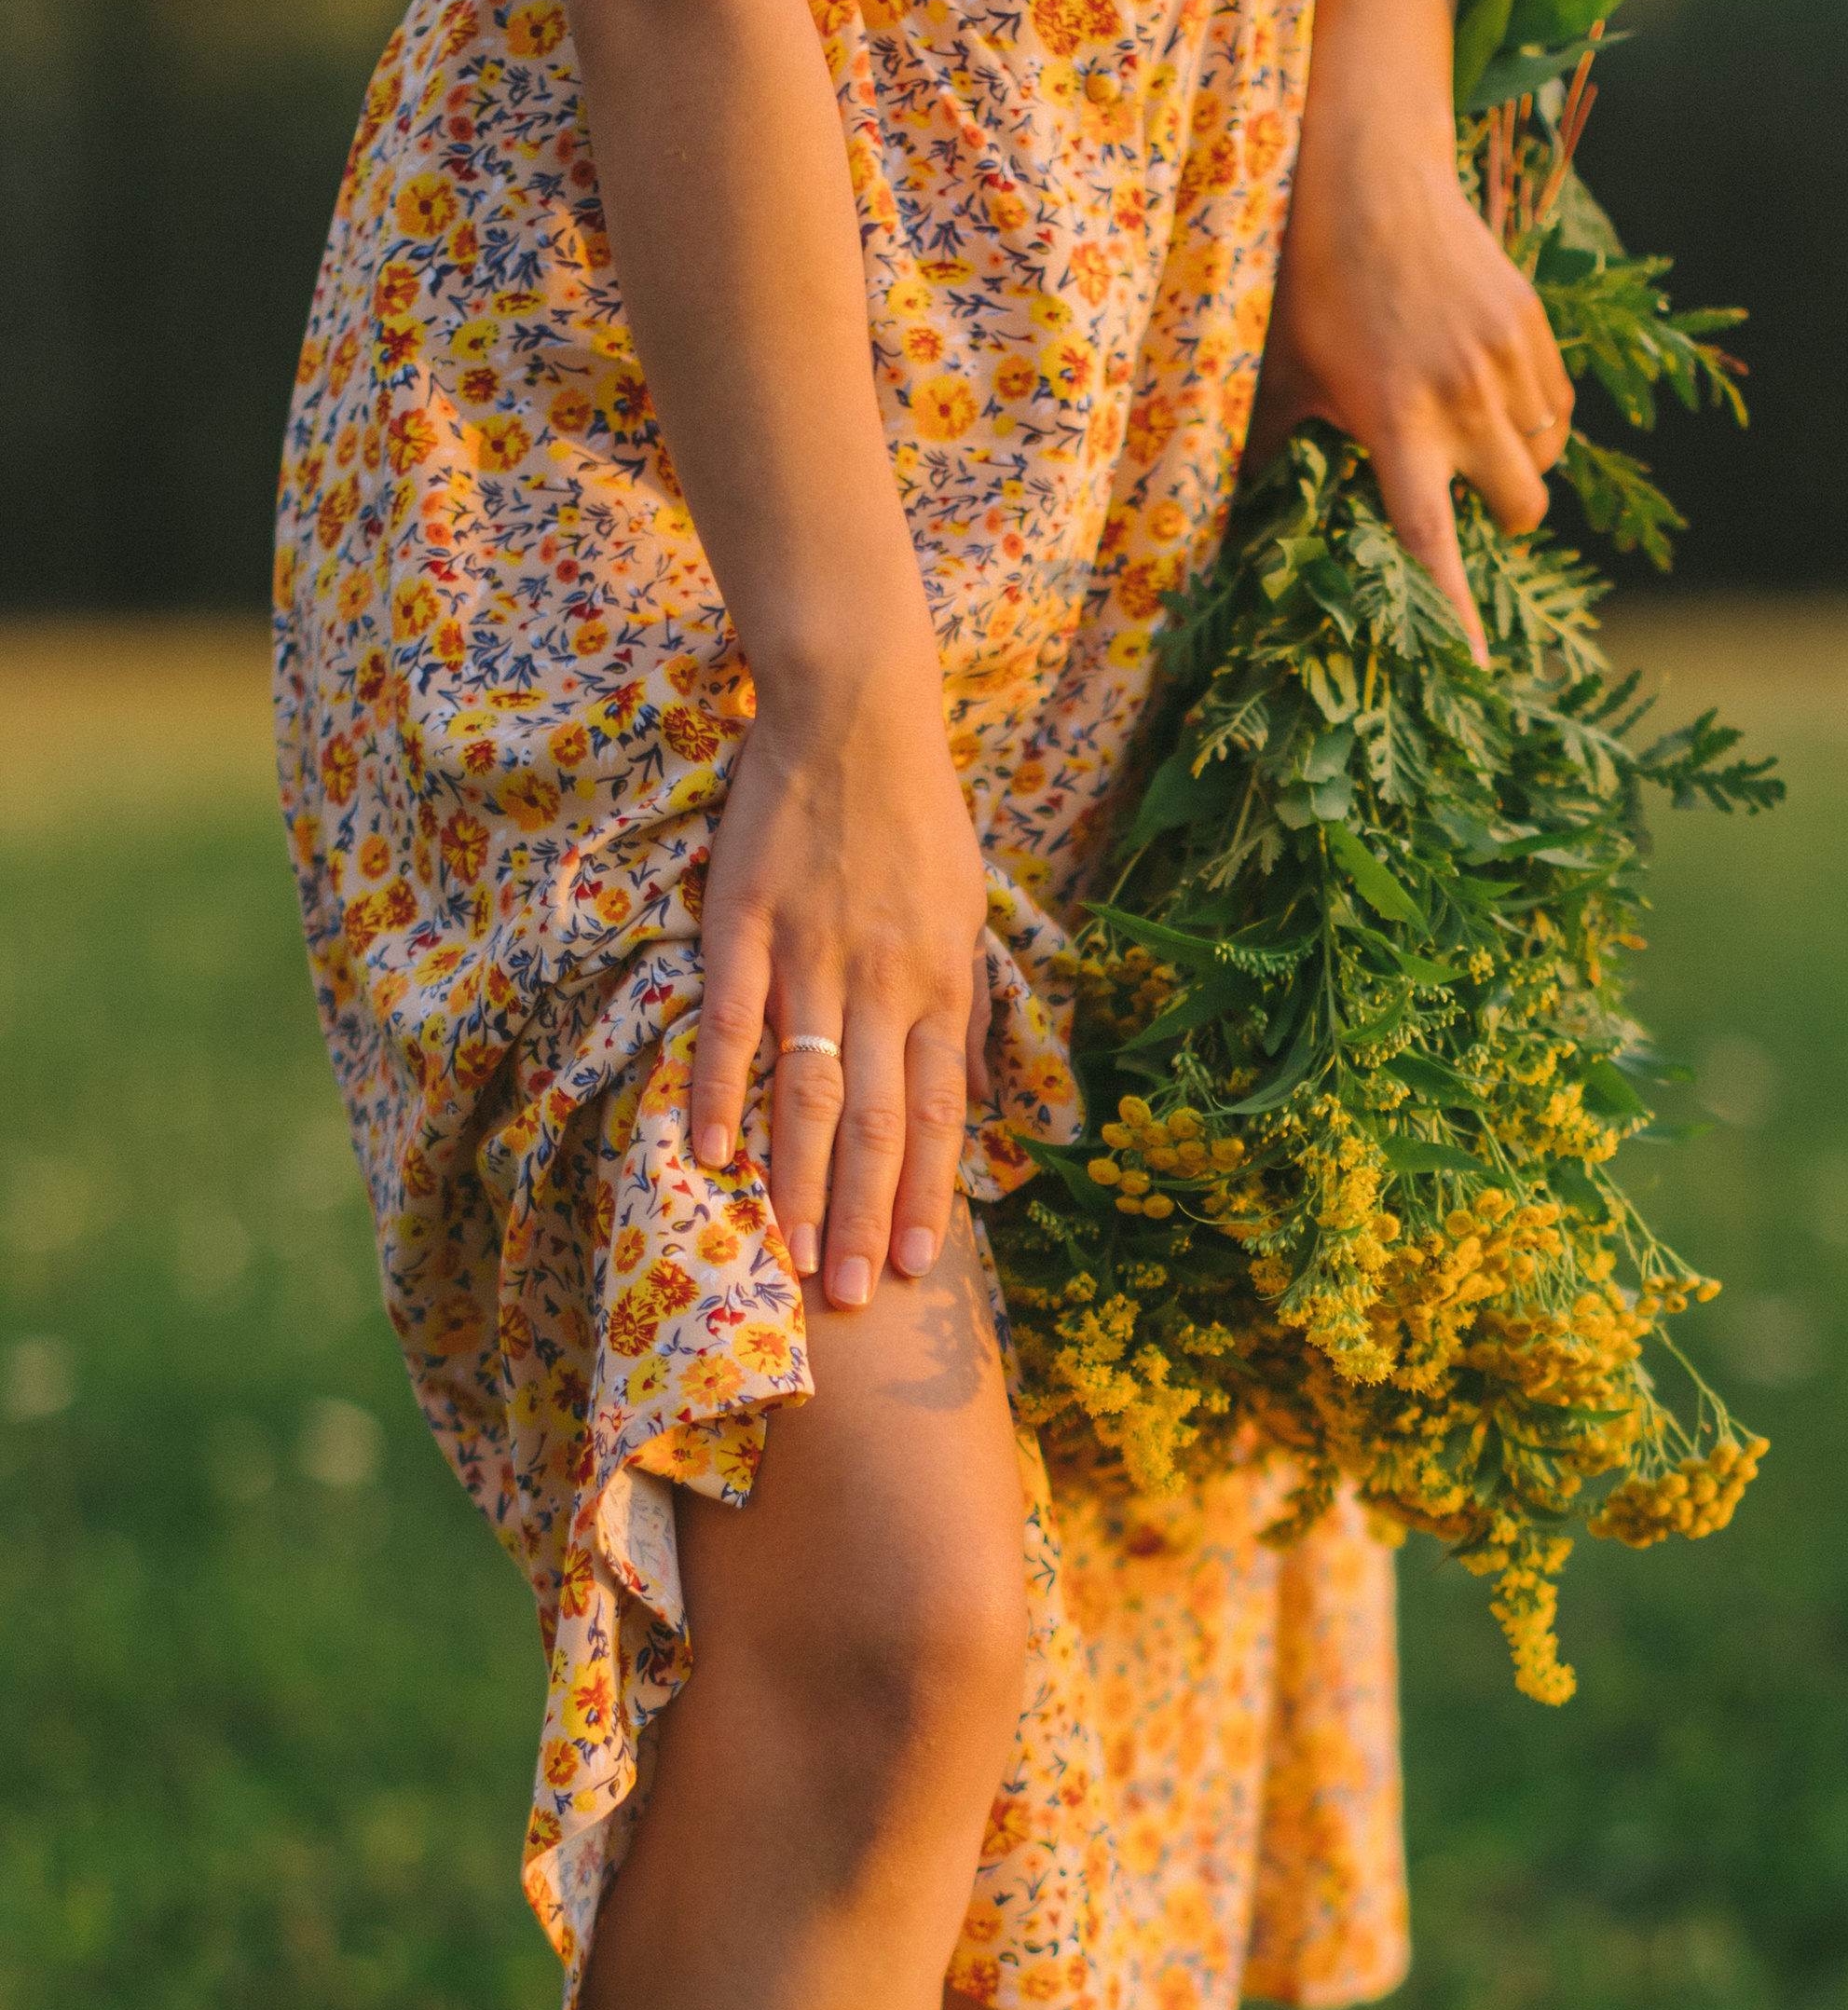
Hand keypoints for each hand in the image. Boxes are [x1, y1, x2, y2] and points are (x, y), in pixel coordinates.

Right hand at [690, 628, 988, 1308]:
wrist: (857, 711)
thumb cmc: (917, 818)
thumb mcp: (968, 914)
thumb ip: (966, 1009)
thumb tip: (976, 1098)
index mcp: (939, 986)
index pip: (939, 1116)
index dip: (930, 1197)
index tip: (923, 1269)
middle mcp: (882, 984)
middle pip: (879, 1124)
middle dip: (870, 1219)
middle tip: (858, 1299)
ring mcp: (810, 955)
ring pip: (810, 1092)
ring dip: (802, 1183)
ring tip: (794, 1259)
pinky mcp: (744, 923)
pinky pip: (729, 1021)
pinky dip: (719, 1090)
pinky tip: (710, 1154)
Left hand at [1252, 0, 1571, 662]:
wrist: (1369, 176)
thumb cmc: (1312, 288)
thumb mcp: (1282, 379)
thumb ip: (1270, 457)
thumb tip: (1223, 541)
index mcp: (1396, 425)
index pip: (1434, 545)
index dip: (1456, 614)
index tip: (1481, 673)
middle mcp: (1463, 399)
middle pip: (1522, 512)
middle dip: (1502, 521)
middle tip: (1456, 488)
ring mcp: (1507, 358)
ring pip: (1545, 459)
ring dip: (1517, 466)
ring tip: (1465, 427)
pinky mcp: (1534, 323)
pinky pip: (1558, 408)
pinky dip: (1534, 418)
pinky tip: (1487, 389)